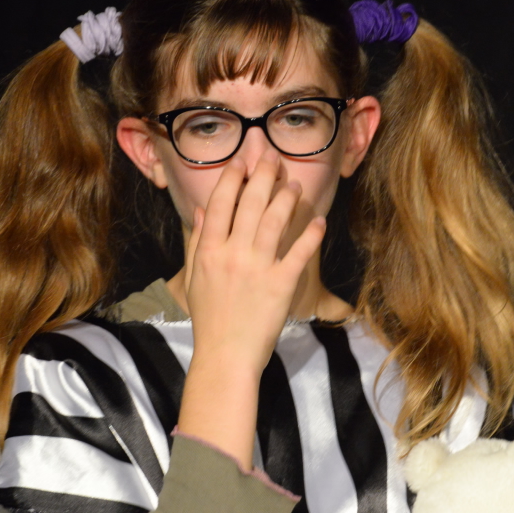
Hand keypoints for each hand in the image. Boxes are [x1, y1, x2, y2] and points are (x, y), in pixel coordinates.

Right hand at [184, 150, 325, 373]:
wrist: (226, 355)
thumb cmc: (209, 319)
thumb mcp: (194, 279)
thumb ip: (198, 243)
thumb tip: (202, 211)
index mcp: (209, 251)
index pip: (220, 204)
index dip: (232, 178)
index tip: (242, 161)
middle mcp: (233, 254)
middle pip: (249, 204)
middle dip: (262, 175)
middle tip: (273, 157)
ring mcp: (258, 268)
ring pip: (274, 221)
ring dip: (286, 198)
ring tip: (295, 184)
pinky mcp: (281, 285)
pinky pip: (299, 253)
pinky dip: (310, 235)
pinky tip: (319, 221)